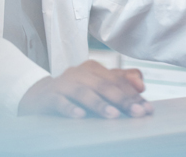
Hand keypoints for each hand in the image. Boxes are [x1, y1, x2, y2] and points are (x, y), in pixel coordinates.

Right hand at [18, 60, 152, 118]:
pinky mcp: (49, 97)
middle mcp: (80, 73)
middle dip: (123, 100)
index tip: (148, 109)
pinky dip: (70, 108)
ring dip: (99, 104)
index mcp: (94, 69)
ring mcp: (64, 84)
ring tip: (114, 115)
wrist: (37, 97)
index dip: (134, 95)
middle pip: (105, 86)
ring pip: (84, 93)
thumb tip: (141, 83)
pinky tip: (80, 116)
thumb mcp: (97, 84)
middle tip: (138, 113)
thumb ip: (120, 81)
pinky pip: (60, 102)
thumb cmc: (73, 92)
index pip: (118, 82)